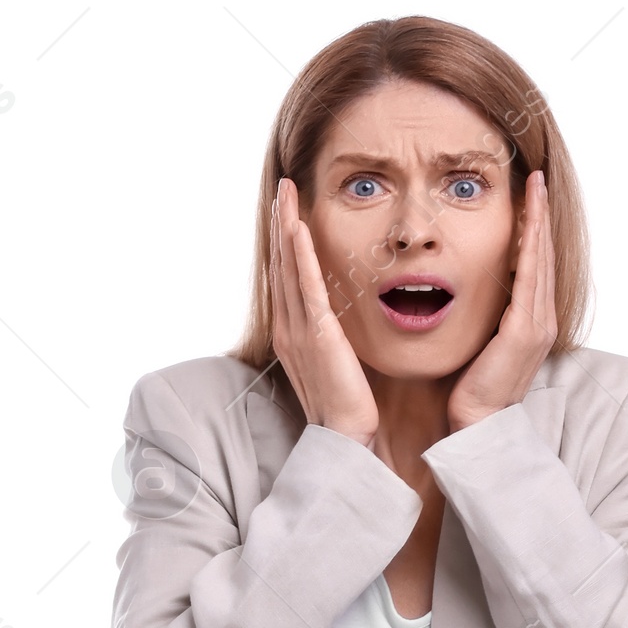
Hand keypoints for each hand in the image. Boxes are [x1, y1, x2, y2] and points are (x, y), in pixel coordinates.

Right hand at [270, 178, 379, 446]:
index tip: (287, 213)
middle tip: (283, 189)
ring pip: (288, 267)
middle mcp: (289, 328)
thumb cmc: (346, 409)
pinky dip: (301, 254)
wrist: (345, 438)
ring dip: (286, 226)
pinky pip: (306, 285)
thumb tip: (342, 326)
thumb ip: (334, 340)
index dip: (285, 244)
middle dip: (280, 223)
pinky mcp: (318, 333)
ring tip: (286, 192)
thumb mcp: (337, 366)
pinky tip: (297, 226)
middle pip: (281, 265)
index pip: (286, 279)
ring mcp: (300, 330)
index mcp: (293, 335)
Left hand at [446, 170, 557, 431]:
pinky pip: (530, 275)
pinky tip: (527, 217)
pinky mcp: (525, 330)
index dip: (535, 230)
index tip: (529, 198)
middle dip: (541, 214)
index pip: (536, 266)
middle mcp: (542, 321)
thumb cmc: (472, 393)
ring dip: (539, 219)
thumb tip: (469, 296)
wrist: (478, 426)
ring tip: (536, 185)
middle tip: (537, 177)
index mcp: (532, 324)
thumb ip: (483, 320)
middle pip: (544, 255)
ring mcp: (538, 325)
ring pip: (541, 259)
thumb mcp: (480, 346)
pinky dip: (531, 243)